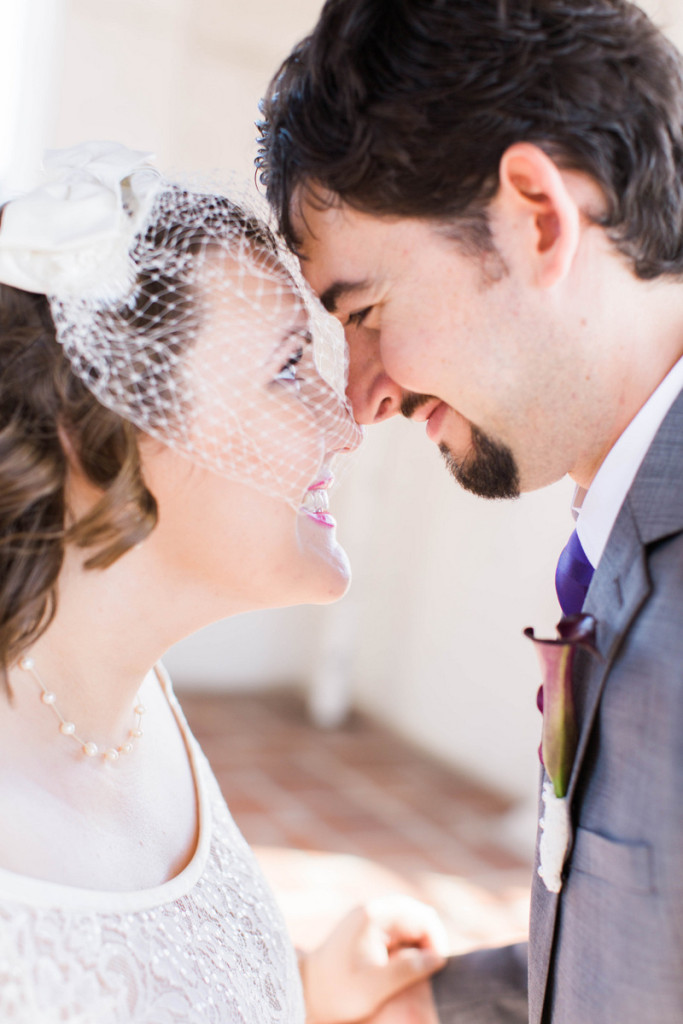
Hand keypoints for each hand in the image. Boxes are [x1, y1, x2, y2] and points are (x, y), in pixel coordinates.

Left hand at [300, 894, 447, 1023]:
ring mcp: (368, 918)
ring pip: (408, 923)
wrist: (306, 991)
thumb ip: (405, 971)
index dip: (435, 938)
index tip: (437, 965)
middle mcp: (372, 910)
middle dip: (428, 941)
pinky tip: (405, 968)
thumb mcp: (373, 988)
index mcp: (373, 916)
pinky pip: (397, 931)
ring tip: (419, 971)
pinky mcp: (367, 929)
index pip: (420, 915)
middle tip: (431, 969)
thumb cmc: (337, 992)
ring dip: (418, 944)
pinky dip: (407, 947)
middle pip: (416, 915)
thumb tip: (438, 958)